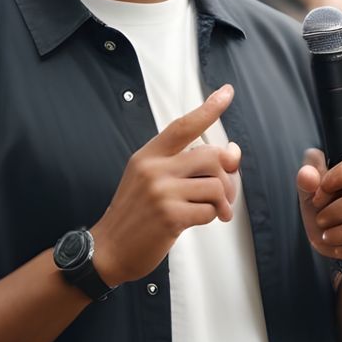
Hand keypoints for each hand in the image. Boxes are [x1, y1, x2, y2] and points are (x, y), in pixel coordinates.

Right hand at [90, 85, 241, 285]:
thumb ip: (187, 165)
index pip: (183, 125)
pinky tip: (202, 220)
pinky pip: (209, 210)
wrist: (109, 248)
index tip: (226, 93)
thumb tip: (232, 155)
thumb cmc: (135, 214)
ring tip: (218, 211)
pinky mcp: (170, 217)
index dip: (208, 108)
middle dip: (227, 176)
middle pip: (211, 157)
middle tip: (225, 193)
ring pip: (215, 185)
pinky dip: (212, 217)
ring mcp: (161, 193)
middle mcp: (154, 169)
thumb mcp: (151, 180)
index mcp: (148, 155)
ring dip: (223, 201)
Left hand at [296, 149, 341, 277]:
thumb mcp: (314, 192)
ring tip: (326, 236)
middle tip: (320, 219)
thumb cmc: (332, 210)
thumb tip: (307, 175)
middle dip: (332, 212)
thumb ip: (307, 178)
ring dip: (338, 234)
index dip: (333, 179)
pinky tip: (338, 248)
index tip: (318, 193)